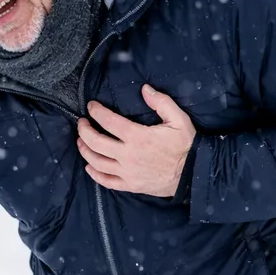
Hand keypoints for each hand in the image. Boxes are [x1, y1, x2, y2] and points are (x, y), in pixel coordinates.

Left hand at [76, 84, 195, 197]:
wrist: (194, 173)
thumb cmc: (186, 145)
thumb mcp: (178, 119)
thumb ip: (161, 102)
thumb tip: (145, 89)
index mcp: (139, 137)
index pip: (109, 121)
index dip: (96, 112)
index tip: (91, 106)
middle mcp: (128, 155)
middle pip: (96, 142)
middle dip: (84, 131)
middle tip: (82, 123)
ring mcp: (128, 172)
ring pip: (97, 162)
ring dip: (85, 150)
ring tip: (81, 141)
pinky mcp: (130, 185)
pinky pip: (106, 181)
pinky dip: (94, 174)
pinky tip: (89, 166)